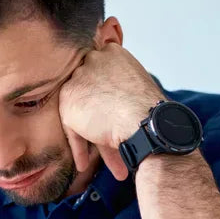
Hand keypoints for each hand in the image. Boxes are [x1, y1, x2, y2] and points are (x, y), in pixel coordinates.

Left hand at [57, 42, 165, 180]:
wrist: (144, 122)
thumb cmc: (151, 111)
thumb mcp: (139, 87)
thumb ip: (121, 87)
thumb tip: (116, 105)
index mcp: (113, 53)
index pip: (102, 71)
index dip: (106, 92)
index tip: (110, 108)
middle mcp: (93, 61)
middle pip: (92, 94)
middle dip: (101, 119)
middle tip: (112, 136)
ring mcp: (79, 81)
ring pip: (84, 113)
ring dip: (96, 139)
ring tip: (112, 161)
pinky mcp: (68, 103)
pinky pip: (72, 129)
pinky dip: (79, 148)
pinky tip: (84, 164)